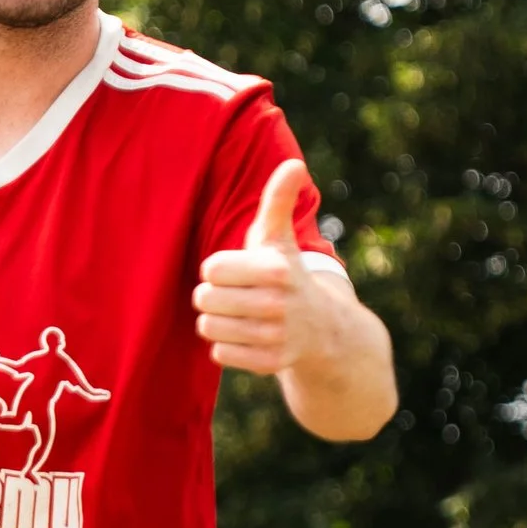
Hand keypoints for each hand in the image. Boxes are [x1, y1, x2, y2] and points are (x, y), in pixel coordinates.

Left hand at [194, 158, 335, 375]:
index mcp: (277, 269)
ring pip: (208, 327)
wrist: (322, 330)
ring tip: (236, 314)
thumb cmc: (286, 273)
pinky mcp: (269, 363)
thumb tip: (294, 164)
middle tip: (234, 295)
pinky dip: (226, 345)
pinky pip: (219, 353)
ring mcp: (275, 337)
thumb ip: (278, 200)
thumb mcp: (280, 237)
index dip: (217, 269)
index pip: (210, 270)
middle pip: (204, 299)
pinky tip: (245, 336)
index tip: (237, 270)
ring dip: (216, 320)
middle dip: (212, 296)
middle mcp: (279, 304)